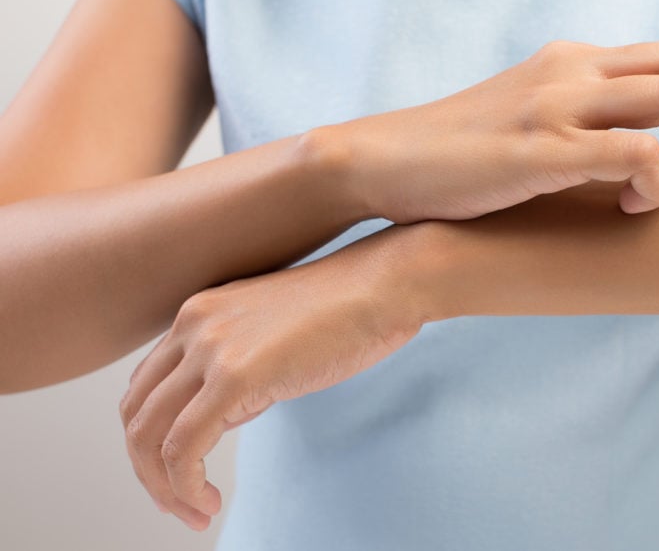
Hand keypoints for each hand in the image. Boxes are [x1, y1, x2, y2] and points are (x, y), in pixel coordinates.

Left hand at [117, 224, 427, 530]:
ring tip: (196, 511)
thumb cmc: (349, 311)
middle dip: (149, 470)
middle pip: (135, 413)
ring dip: (165, 487)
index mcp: (199, 313)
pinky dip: (185, 486)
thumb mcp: (274, 336)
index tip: (178, 474)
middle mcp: (192, 324)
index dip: (152, 439)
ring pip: (149, 437)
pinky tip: (210, 502)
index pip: (145, 388)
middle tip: (179, 505)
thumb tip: (223, 415)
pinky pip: (183, 448)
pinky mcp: (235, 376)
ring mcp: (210, 348)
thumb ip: (238, 368)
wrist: (385, 284)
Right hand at [321, 38, 658, 223]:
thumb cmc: (459, 157)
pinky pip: (637, 151)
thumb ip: (582, 121)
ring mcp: (557, 102)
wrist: (384, 161)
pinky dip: (655, 185)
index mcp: (576, 61)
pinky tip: (627, 209)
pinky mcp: (540, 147)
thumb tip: (641, 153)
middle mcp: (574, 68)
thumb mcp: (531, 121)